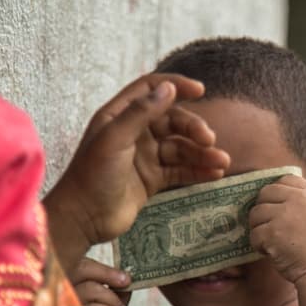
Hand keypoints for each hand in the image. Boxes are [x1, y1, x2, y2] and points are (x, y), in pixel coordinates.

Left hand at [45, 74, 231, 263]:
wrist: (83, 219)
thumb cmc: (92, 175)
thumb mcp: (115, 139)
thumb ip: (141, 112)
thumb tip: (169, 88)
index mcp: (120, 116)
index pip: (151, 90)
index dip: (175, 86)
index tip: (200, 90)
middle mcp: (134, 132)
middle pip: (172, 120)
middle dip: (194, 128)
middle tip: (210, 141)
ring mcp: (145, 156)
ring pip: (181, 147)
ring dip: (202, 153)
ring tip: (222, 163)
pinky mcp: (153, 179)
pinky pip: (181, 170)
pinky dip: (198, 171)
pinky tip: (215, 174)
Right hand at [69, 257, 132, 305]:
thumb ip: (118, 294)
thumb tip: (128, 275)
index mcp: (66, 291)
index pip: (77, 267)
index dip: (101, 268)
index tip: (125, 276)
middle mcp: (58, 298)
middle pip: (80, 270)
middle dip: (107, 274)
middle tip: (126, 281)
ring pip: (90, 289)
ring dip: (112, 299)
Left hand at [247, 175, 305, 284]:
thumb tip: (292, 189)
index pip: (287, 179)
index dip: (277, 193)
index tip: (277, 208)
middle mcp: (301, 200)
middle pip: (267, 192)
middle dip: (264, 209)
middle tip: (269, 226)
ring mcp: (286, 215)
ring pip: (256, 213)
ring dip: (259, 228)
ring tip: (271, 242)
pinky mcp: (273, 232)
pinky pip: (254, 233)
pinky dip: (258, 245)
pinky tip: (270, 252)